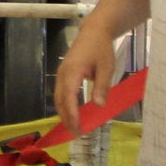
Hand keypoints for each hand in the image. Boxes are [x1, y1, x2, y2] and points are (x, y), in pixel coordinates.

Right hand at [55, 18, 117, 136]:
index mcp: (72, 71)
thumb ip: (102, 86)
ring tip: (74, 127)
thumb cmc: (101, 48)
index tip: (77, 128)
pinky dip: (64, 106)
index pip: (69, 97)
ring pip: (58, 98)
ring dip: (64, 114)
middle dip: (66, 118)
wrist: (93, 31)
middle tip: (76, 134)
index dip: (72, 114)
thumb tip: (99, 106)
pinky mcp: (63, 75)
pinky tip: (72, 114)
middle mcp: (62, 74)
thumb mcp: (107, 67)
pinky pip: (60, 93)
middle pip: (59, 100)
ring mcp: (61, 74)